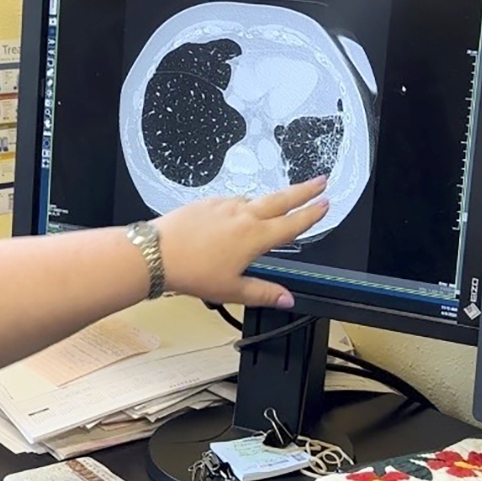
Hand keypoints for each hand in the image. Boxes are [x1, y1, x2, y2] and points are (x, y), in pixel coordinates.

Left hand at [153, 177, 328, 308]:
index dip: (312, 214)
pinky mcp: (205, 203)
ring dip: (271, 198)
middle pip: (281, 199)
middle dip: (304, 190)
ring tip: (280, 201)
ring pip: (254, 199)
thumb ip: (263, 293)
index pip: (292, 224)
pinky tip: (238, 211)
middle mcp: (242, 216)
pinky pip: (231, 201)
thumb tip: (286, 299)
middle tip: (320, 181)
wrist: (156, 253)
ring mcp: (223, 206)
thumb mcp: (231, 289)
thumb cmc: (190, 271)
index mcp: (254, 237)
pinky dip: (242, 204)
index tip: (325, 204)